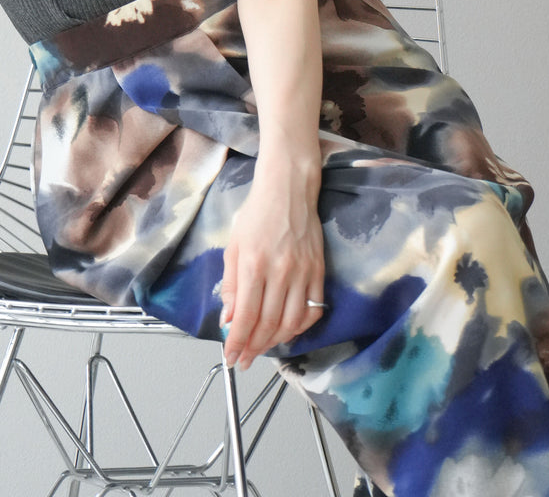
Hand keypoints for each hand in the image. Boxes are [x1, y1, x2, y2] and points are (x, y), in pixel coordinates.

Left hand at [220, 163, 324, 370]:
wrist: (288, 189)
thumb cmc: (256, 214)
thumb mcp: (234, 245)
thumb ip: (231, 285)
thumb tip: (229, 321)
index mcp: (254, 264)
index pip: (246, 317)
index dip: (238, 343)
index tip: (232, 358)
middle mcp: (280, 271)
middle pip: (268, 324)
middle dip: (254, 348)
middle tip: (246, 359)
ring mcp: (303, 272)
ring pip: (292, 322)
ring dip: (276, 342)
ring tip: (263, 347)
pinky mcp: (319, 270)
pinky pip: (313, 309)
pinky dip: (301, 327)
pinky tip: (288, 330)